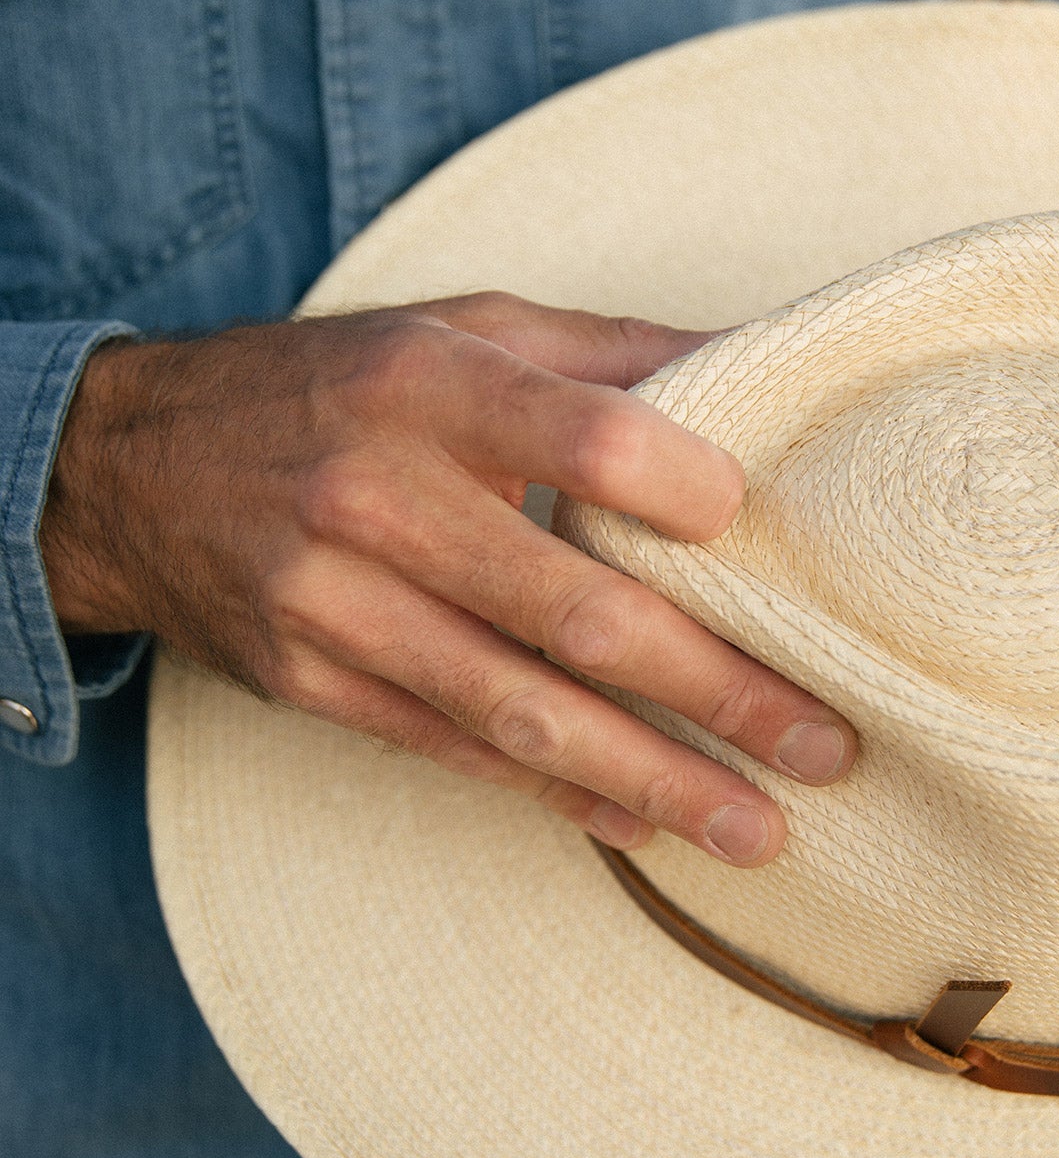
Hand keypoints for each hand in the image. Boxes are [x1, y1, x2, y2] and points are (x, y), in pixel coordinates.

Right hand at [39, 294, 855, 863]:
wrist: (133, 467)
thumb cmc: (335, 387)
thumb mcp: (456, 328)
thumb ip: (610, 356)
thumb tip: (770, 367)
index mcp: (429, 382)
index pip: (586, 441)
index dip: (688, 495)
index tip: (773, 541)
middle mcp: (377, 495)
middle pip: (577, 610)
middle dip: (718, 690)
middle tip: (827, 746)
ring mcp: (335, 603)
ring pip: (521, 712)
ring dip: (655, 780)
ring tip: (760, 829)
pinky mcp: (313, 683)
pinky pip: (457, 753)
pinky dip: (560, 797)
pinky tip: (645, 824)